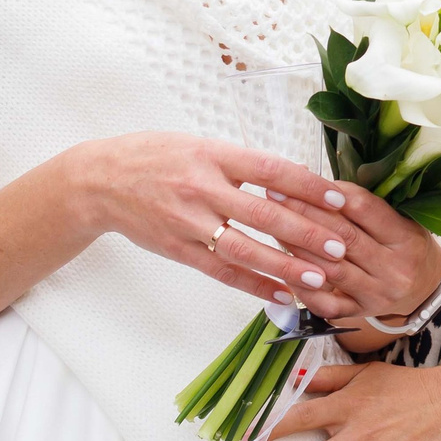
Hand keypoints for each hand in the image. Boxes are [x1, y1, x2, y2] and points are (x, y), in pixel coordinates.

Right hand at [63, 132, 440, 320]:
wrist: (100, 181)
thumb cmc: (156, 157)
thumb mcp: (199, 145)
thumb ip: (241, 163)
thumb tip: (291, 178)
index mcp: (214, 155)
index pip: (271, 170)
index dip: (308, 185)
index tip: (340, 198)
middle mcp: (203, 188)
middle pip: (263, 213)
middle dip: (305, 232)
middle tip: (340, 247)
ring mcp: (189, 222)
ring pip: (244, 249)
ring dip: (283, 266)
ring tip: (317, 279)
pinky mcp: (178, 248)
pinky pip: (220, 271)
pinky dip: (252, 284)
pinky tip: (279, 295)